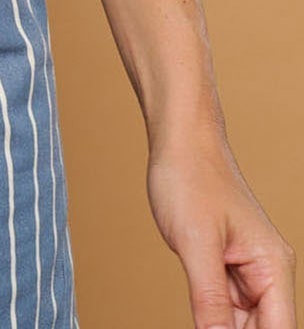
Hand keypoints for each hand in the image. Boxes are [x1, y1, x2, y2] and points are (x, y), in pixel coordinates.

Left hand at [146, 133, 295, 327]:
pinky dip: (212, 319)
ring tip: (200, 311)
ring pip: (243, 324)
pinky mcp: (225, 266)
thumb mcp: (196, 243)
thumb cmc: (190, 178)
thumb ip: (209, 299)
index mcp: (273, 267)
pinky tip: (198, 319)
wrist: (179, 141)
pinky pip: (225, 307)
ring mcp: (246, 270)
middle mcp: (267, 273)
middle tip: (204, 323)